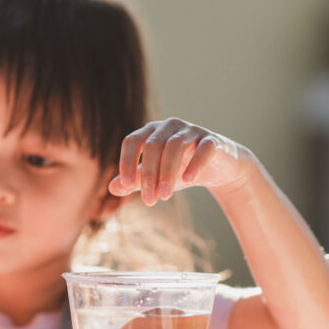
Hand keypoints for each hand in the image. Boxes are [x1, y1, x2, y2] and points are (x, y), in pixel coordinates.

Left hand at [108, 118, 251, 205]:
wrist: (216, 168)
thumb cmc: (179, 170)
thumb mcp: (155, 178)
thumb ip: (134, 181)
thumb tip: (112, 187)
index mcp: (151, 132)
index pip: (132, 141)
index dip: (127, 162)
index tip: (127, 186)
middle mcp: (169, 126)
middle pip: (153, 145)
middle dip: (149, 175)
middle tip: (149, 201)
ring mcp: (191, 131)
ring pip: (175, 146)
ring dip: (168, 172)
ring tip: (164, 196)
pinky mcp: (212, 140)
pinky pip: (203, 148)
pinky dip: (195, 163)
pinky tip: (188, 180)